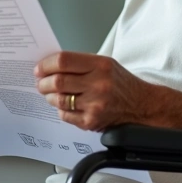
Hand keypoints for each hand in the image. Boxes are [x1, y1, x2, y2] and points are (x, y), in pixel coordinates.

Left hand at [34, 51, 154, 131]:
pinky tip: (66, 106)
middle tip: (40, 83)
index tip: (39, 68)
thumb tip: (50, 66)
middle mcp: (99, 84)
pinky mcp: (92, 121)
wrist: (142, 105)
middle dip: (43, 83)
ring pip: (59, 100)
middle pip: (58, 81)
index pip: (63, 61)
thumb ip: (80, 63)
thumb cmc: (121, 83)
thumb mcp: (105, 64)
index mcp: (101, 65)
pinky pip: (65, 115)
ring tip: (50, 94)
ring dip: (49, 97)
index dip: (46, 64)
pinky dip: (61, 110)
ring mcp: (96, 105)